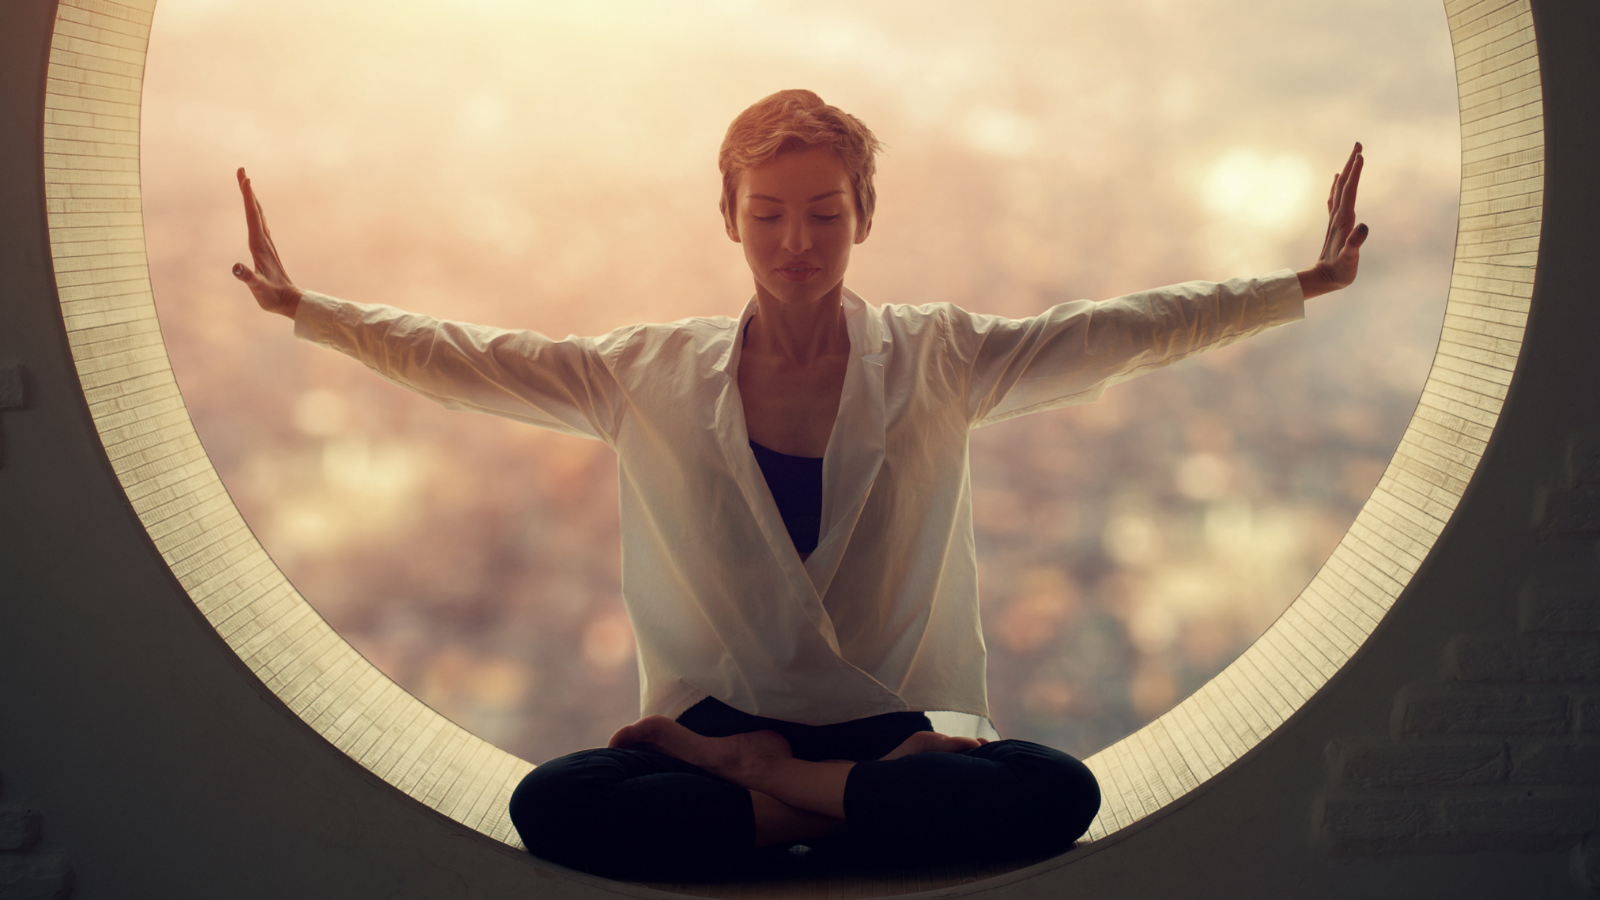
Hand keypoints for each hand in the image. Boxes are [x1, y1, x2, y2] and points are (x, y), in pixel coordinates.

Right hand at [232, 167, 301, 317]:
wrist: (289, 302)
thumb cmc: (272, 296)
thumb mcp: (258, 288)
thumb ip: (247, 278)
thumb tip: (236, 268)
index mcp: (259, 245)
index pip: (252, 216)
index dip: (247, 197)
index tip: (245, 178)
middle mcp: (264, 240)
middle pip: (255, 209)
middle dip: (248, 189)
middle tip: (241, 170)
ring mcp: (267, 244)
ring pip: (258, 215)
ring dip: (251, 198)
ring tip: (246, 183)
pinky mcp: (267, 249)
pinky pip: (260, 224)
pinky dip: (255, 212)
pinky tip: (255, 212)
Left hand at [1297, 143, 1368, 299]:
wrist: (1323, 280)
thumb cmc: (1339, 272)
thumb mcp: (1349, 260)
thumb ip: (1355, 244)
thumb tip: (1363, 227)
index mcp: (1343, 221)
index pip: (1350, 191)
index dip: (1356, 173)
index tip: (1361, 155)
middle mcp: (1338, 217)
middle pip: (1345, 185)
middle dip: (1352, 164)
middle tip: (1358, 144)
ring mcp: (1335, 220)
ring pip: (1340, 190)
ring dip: (1347, 172)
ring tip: (1352, 156)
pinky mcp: (1335, 225)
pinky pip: (1336, 200)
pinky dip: (1338, 187)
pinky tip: (1337, 181)